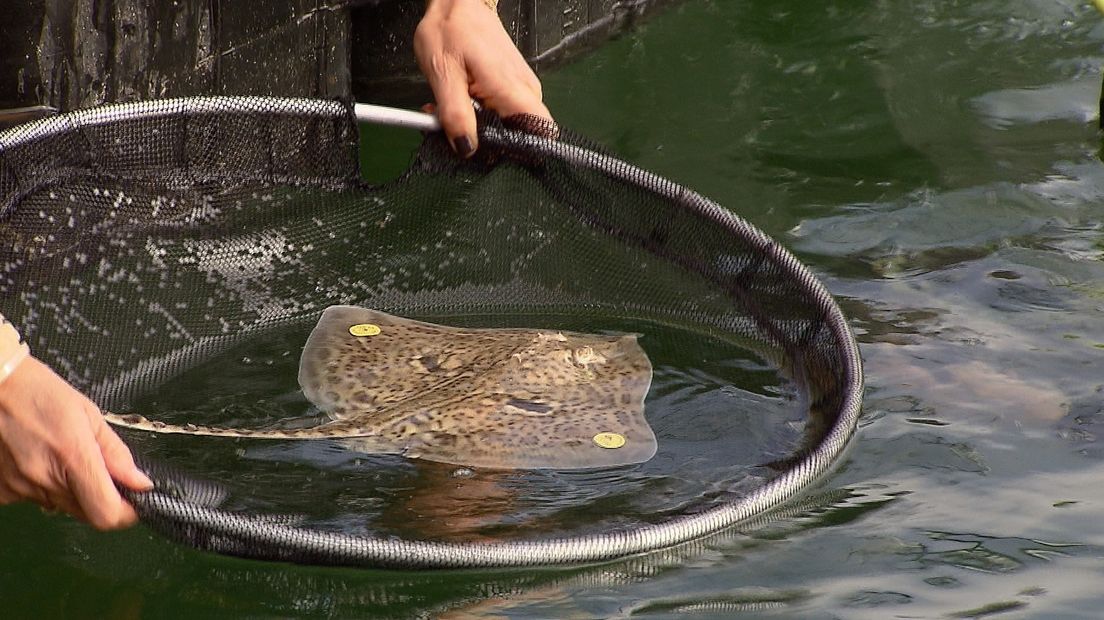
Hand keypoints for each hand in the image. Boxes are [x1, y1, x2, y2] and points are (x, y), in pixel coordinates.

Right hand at [0, 356, 152, 529]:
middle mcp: (45, 479)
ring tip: (60, 456)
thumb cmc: (37, 393)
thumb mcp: (88, 414)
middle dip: (101, 499)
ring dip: (71, 490)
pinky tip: (38, 460)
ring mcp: (20, 488)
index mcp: (73, 456)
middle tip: (99, 472)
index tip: (133, 502)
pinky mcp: (2, 491)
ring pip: (61, 506)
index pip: (106, 513)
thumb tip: (139, 482)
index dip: (125, 513)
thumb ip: (115, 453)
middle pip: (86, 513)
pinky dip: (44, 486)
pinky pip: (34, 499)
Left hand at [415, 0, 553, 155]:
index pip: (540, 133)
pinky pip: (505, 113)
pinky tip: (462, 104)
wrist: (458, 3)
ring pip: (510, 126)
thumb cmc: (451, 30)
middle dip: (488, 141)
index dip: (519, 153)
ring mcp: (523, 89)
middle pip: (522, 136)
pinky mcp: (515, 88)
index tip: (490, 155)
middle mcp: (526, 91)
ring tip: (452, 112)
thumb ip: (455, 115)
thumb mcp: (443, 75)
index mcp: (511, 89)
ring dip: (481, 128)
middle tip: (455, 130)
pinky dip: (482, 115)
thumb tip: (466, 149)